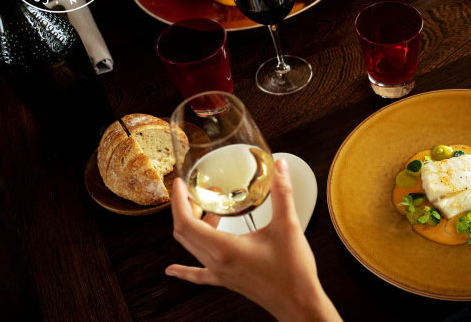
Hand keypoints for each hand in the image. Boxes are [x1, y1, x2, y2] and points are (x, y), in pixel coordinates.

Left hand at [167, 159, 340, 321]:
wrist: (298, 302)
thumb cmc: (293, 271)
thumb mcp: (288, 226)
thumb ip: (282, 193)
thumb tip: (280, 167)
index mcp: (224, 248)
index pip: (186, 223)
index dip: (179, 201)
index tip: (179, 185)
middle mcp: (217, 262)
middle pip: (184, 233)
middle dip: (184, 209)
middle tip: (193, 191)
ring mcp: (220, 273)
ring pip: (191, 247)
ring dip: (192, 227)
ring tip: (205, 210)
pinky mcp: (226, 280)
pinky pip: (198, 274)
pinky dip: (183, 269)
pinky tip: (172, 270)